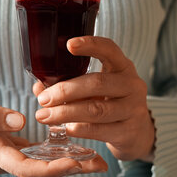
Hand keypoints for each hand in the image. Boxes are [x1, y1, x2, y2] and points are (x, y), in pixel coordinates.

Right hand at [0, 94, 106, 176]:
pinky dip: (54, 150)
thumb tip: (21, 121)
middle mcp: (3, 159)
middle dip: (71, 168)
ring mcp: (7, 154)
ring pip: (41, 163)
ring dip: (68, 161)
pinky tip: (71, 144)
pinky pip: (35, 152)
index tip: (77, 163)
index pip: (27, 168)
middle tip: (99, 163)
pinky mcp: (9, 146)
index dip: (53, 169)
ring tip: (94, 157)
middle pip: (41, 170)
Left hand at [33, 37, 155, 161]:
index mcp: (122, 67)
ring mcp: (133, 109)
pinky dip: (79, 129)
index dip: (90, 45)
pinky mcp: (129, 131)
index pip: (109, 49)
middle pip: (97, 83)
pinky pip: (100, 130)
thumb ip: (70, 84)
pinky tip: (65, 128)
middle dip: (65, 90)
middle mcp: (132, 85)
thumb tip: (39, 88)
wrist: (137, 132)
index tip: (68, 44)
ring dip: (66, 112)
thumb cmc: (110, 103)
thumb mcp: (95, 89)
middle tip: (43, 99)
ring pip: (96, 109)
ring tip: (44, 116)